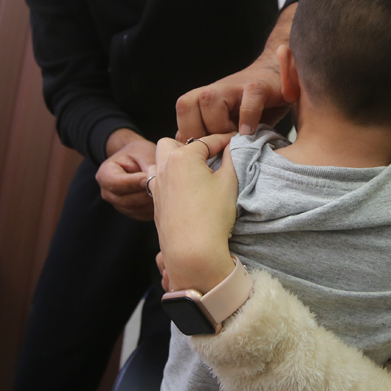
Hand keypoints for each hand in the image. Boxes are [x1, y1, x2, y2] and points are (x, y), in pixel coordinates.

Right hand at [96, 129, 156, 220]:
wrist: (137, 159)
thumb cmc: (138, 153)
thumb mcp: (142, 152)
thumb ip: (147, 165)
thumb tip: (154, 180)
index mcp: (105, 174)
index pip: (116, 183)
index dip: (133, 183)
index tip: (149, 177)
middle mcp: (108, 193)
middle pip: (126, 200)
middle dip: (145, 194)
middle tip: (163, 185)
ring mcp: (118, 205)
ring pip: (136, 209)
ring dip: (151, 202)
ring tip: (166, 190)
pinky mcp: (131, 212)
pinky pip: (143, 214)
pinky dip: (154, 208)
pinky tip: (164, 197)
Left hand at [148, 133, 237, 292]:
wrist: (192, 251)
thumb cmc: (212, 215)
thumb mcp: (229, 182)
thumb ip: (231, 159)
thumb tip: (231, 148)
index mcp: (182, 157)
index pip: (206, 141)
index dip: (224, 139)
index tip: (235, 140)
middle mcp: (164, 167)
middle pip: (172, 143)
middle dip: (190, 145)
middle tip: (209, 156)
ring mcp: (157, 186)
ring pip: (160, 161)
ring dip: (174, 160)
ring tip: (194, 171)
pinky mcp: (155, 203)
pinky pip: (159, 182)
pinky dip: (170, 179)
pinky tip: (185, 189)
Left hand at [175, 57, 288, 140]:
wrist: (275, 80)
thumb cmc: (247, 110)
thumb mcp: (222, 126)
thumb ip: (204, 134)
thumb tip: (185, 151)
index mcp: (200, 101)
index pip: (179, 117)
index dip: (188, 139)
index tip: (204, 157)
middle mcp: (213, 91)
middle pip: (187, 105)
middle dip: (200, 132)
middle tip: (219, 147)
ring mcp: (235, 87)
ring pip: (210, 100)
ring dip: (220, 125)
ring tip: (235, 138)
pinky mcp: (259, 86)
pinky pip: (249, 100)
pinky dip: (248, 117)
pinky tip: (249, 132)